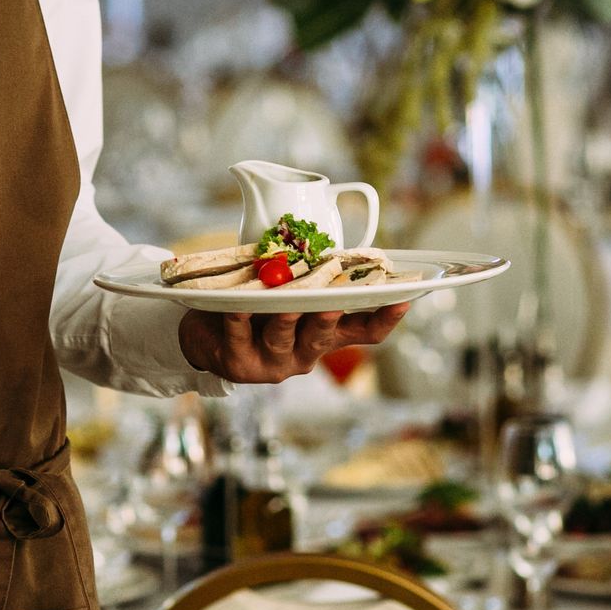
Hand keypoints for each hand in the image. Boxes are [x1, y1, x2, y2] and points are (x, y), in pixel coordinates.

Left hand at [179, 303, 410, 384]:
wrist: (206, 335)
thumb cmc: (254, 308)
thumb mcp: (287, 295)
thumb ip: (308, 280)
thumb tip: (327, 245)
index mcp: (323, 335)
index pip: (364, 332)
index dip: (385, 318)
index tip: (405, 297)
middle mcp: (304, 354)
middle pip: (324, 335)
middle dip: (329, 317)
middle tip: (335, 301)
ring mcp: (272, 362)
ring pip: (283, 337)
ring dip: (287, 319)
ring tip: (287, 304)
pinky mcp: (239, 364)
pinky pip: (239, 335)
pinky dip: (239, 319)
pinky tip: (238, 306)